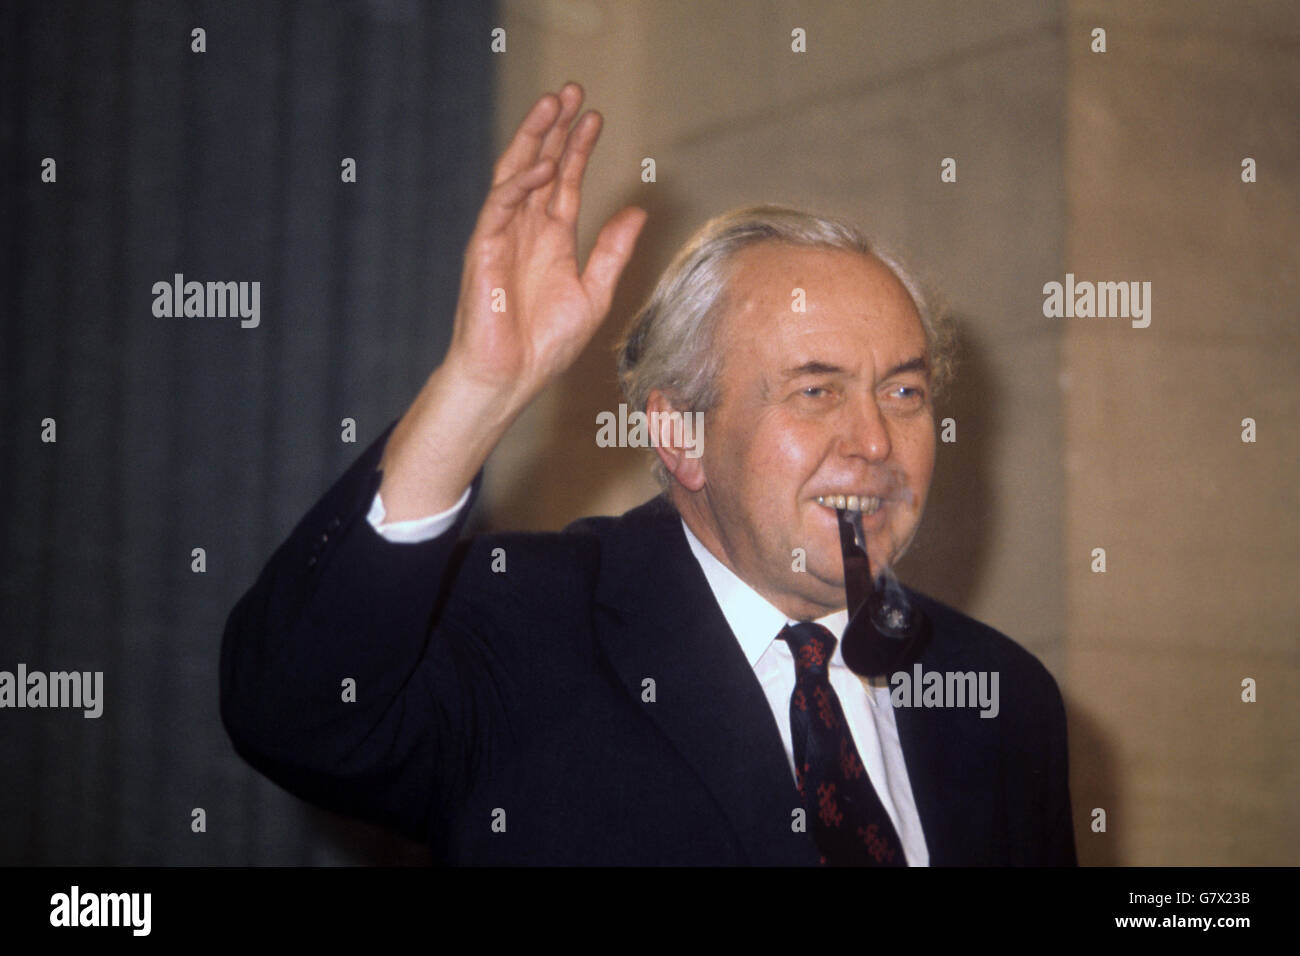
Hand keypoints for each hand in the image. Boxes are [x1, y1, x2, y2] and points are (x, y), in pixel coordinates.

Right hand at [446, 82, 646, 402]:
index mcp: (552, 240)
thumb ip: (613, 250)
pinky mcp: (484, 249)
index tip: (595, 116)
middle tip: (572, 90)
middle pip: (540, 166)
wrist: (511, 377)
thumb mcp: (595, 293)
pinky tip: (546, 164)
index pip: (565, 182)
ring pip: (517, 174)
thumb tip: (638, 211)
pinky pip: (501, 206)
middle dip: (555, 128)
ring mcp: (503, 236)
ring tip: (553, 103)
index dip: (578, 148)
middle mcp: (526, 231)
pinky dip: (523, 183)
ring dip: (534, 138)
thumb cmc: (546, 345)